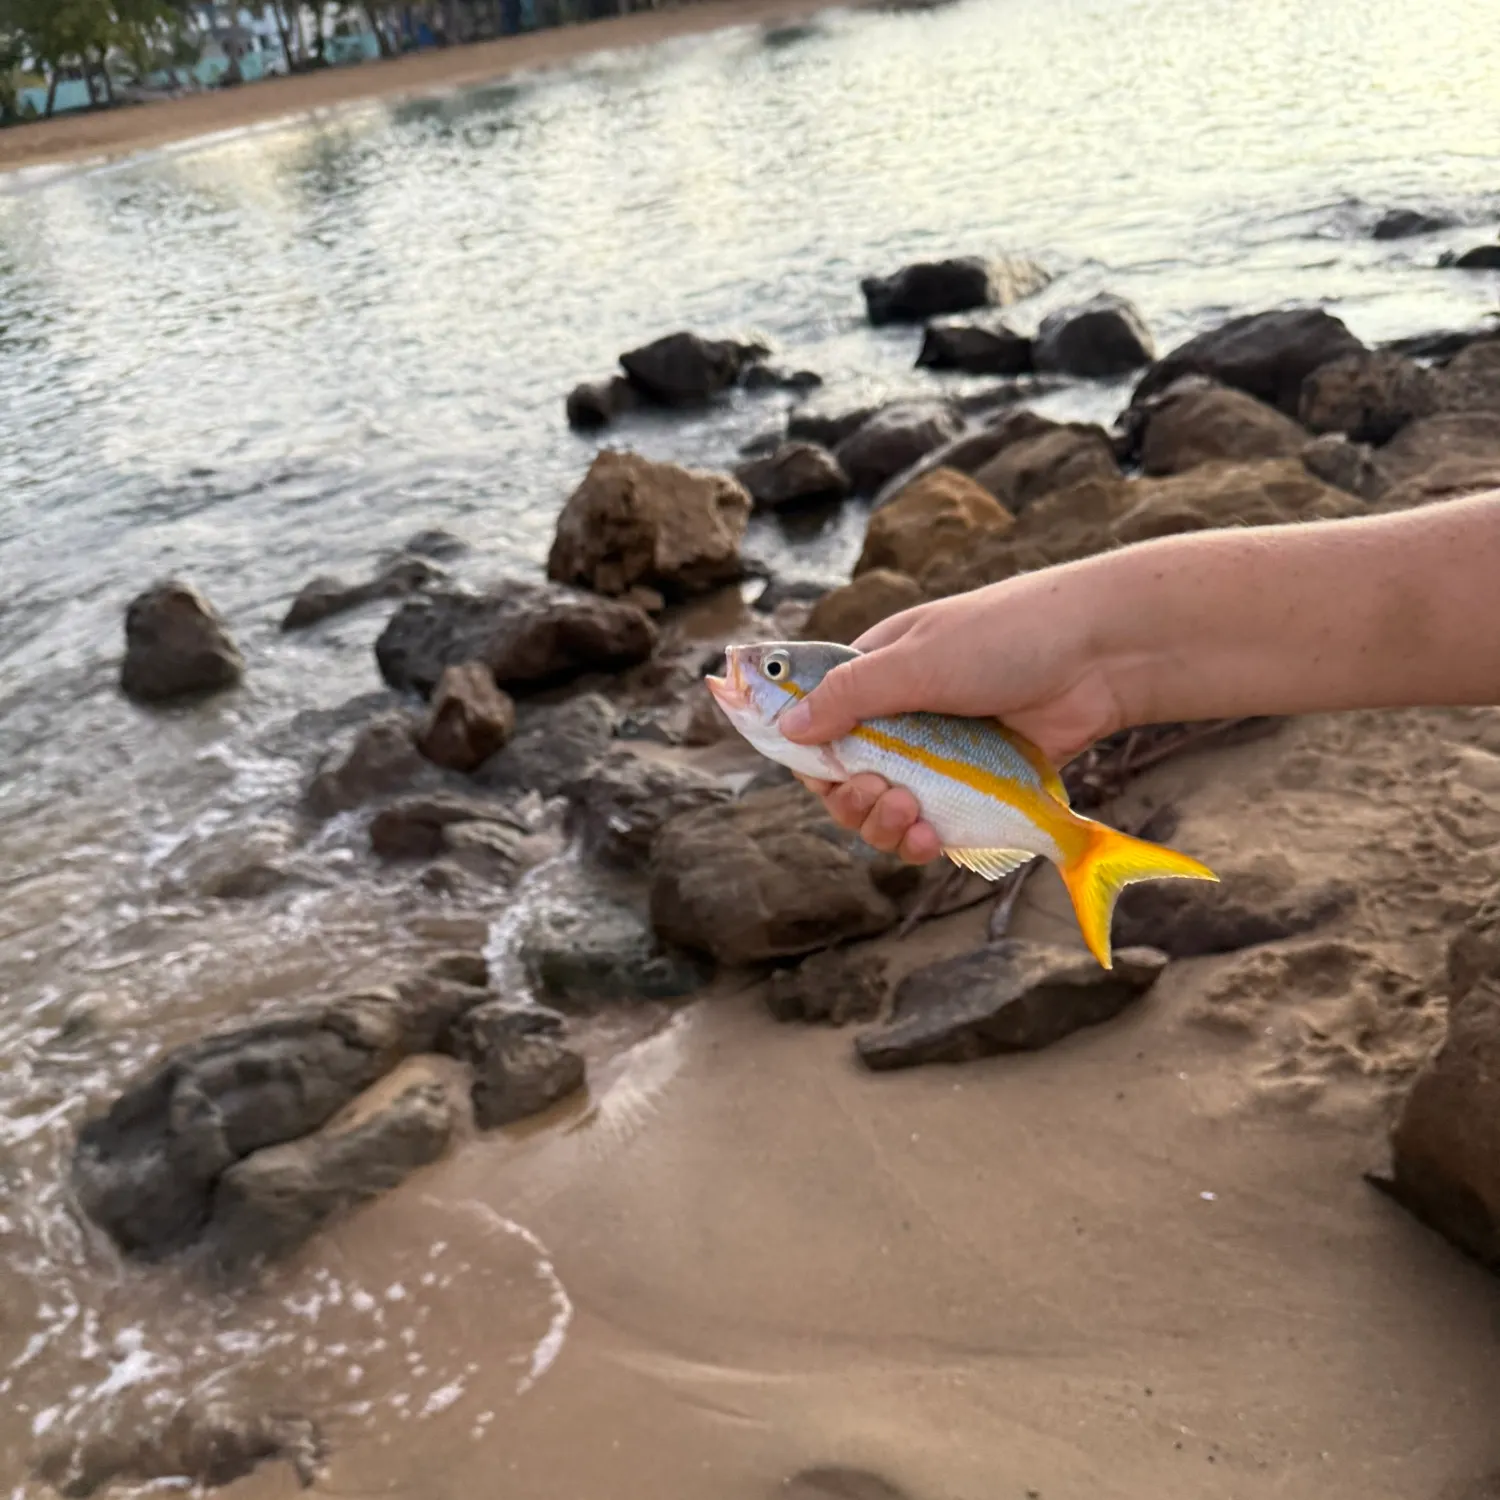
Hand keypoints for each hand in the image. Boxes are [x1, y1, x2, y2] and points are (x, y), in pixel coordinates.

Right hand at [784, 567, 1125, 859]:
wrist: (1098, 656)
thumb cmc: (1004, 638)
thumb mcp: (915, 660)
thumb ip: (849, 696)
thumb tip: (788, 729)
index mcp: (874, 675)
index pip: (817, 724)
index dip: (809, 756)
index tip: (820, 776)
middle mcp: (900, 718)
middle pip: (846, 780)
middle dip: (852, 800)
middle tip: (882, 795)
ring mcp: (939, 756)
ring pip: (886, 811)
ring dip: (884, 826)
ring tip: (913, 818)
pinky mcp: (976, 786)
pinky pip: (934, 826)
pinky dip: (923, 840)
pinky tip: (934, 839)